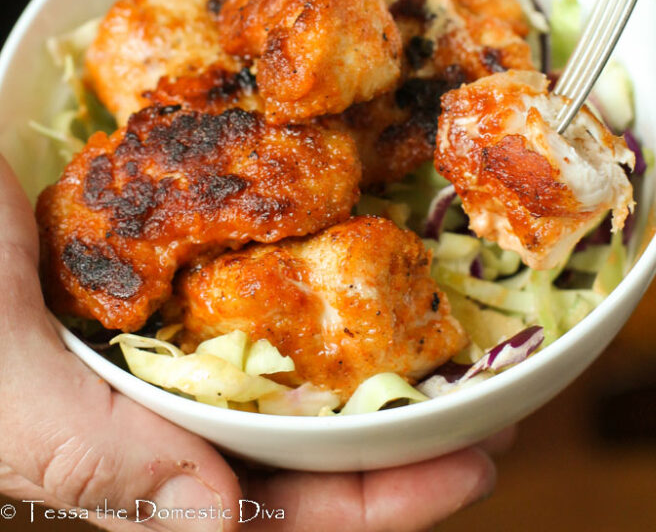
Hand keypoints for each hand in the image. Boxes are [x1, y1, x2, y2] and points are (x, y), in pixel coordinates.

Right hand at [0, 156, 503, 530]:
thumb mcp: (2, 387)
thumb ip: (98, 458)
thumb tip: (218, 524)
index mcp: (127, 462)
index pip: (274, 513)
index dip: (378, 507)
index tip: (474, 470)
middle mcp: (161, 409)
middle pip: (305, 452)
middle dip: (400, 446)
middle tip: (494, 408)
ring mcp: (167, 342)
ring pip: (291, 378)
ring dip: (370, 371)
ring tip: (454, 347)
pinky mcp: (165, 277)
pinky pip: (257, 295)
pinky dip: (314, 291)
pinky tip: (358, 262)